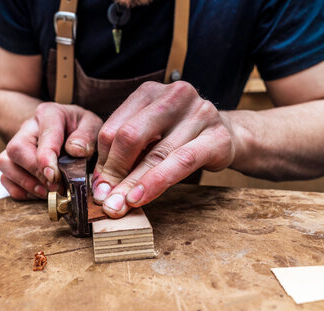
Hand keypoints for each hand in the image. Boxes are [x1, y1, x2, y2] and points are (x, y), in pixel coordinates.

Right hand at [0, 102, 102, 199]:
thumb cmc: (82, 129)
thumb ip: (87, 136)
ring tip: (48, 192)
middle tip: (55, 188)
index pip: (43, 136)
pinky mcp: (12, 161)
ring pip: (5, 163)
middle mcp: (28, 128)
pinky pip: (5, 178)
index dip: (45, 159)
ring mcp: (17, 144)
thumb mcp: (93, 126)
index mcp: (50, 114)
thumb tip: (75, 150)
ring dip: (25, 183)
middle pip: (16, 149)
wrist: (72, 130)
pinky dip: (19, 190)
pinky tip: (39, 193)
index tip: (53, 176)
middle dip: (34, 173)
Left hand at [92, 81, 235, 216]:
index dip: (103, 161)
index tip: (98, 187)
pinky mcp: (217, 136)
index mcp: (149, 92)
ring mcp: (199, 113)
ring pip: (156, 154)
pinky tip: (142, 197)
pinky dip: (158, 182)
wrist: (226, 135)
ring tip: (120, 205)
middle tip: (106, 200)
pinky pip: (182, 162)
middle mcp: (174, 95)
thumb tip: (101, 188)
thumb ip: (126, 156)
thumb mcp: (149, 139)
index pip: (114, 128)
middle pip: (131, 136)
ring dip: (133, 184)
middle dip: (114, 172)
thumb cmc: (178, 137)